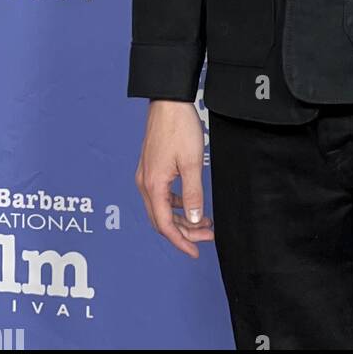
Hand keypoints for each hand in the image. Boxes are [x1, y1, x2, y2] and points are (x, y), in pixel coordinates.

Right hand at [134, 100, 214, 257]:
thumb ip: (193, 193)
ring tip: (204, 221)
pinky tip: (191, 202)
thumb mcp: (192, 163)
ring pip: (161, 208)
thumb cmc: (180, 128)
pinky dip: (176, 204)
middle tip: (207, 236)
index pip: (164, 225)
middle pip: (162, 219)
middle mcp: (145, 183)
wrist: (168, 102)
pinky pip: (161, 195)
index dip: (181, 241)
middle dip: (184, 231)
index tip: (196, 251)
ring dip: (181, 218)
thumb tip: (193, 220)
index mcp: (153, 185)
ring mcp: (146, 175)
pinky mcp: (151, 167)